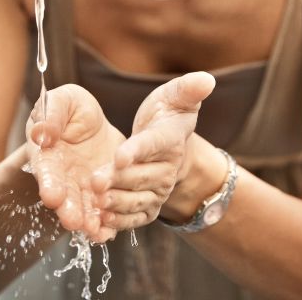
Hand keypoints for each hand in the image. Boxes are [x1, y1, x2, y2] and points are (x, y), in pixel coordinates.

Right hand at [27, 84, 125, 242]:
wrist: (94, 122)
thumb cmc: (72, 108)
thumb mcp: (64, 101)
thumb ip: (51, 115)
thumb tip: (40, 133)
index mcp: (47, 154)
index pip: (46, 170)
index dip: (49, 183)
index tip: (52, 196)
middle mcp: (62, 176)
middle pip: (63, 195)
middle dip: (68, 208)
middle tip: (73, 221)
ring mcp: (81, 187)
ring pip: (82, 207)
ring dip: (86, 220)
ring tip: (93, 230)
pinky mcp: (100, 193)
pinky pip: (102, 211)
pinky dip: (104, 223)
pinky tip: (109, 232)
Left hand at [91, 71, 215, 229]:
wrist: (166, 143)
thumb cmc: (166, 115)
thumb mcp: (175, 97)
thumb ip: (188, 89)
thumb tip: (207, 79)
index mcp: (169, 139)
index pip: (153, 144)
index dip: (137, 150)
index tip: (119, 155)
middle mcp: (167, 168)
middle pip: (141, 176)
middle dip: (118, 180)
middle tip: (95, 182)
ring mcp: (159, 189)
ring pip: (138, 199)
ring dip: (117, 203)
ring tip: (97, 201)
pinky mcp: (150, 205)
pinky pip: (137, 217)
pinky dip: (120, 222)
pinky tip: (102, 222)